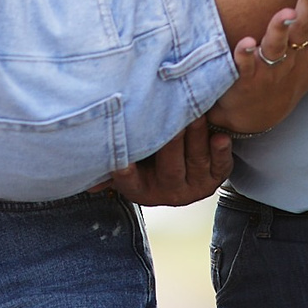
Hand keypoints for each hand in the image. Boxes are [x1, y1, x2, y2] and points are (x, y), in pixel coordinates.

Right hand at [111, 118, 233, 206]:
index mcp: (141, 189)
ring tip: (196, 116)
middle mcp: (168, 192)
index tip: (121, 161)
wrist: (184, 165)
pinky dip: (222, 153)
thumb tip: (85, 177)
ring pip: (196, 162)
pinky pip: (221, 167)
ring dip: (196, 139)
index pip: (130, 182)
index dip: (125, 173)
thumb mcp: (128, 162)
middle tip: (171, 118)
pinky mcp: (215, 178)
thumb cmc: (146, 157)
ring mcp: (194, 186)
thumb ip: (110, 162)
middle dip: (171, 143)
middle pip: (169, 168)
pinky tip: (221, 137)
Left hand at [202, 0, 307, 136]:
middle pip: (305, 29)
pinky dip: (245, 54)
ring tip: (287, 15)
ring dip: (281, 29)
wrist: (262, 111)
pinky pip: (246, 64)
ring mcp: (272, 66)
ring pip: (278, 45)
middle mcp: (296, 56)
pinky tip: (246, 42)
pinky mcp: (249, 74)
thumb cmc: (297, 75)